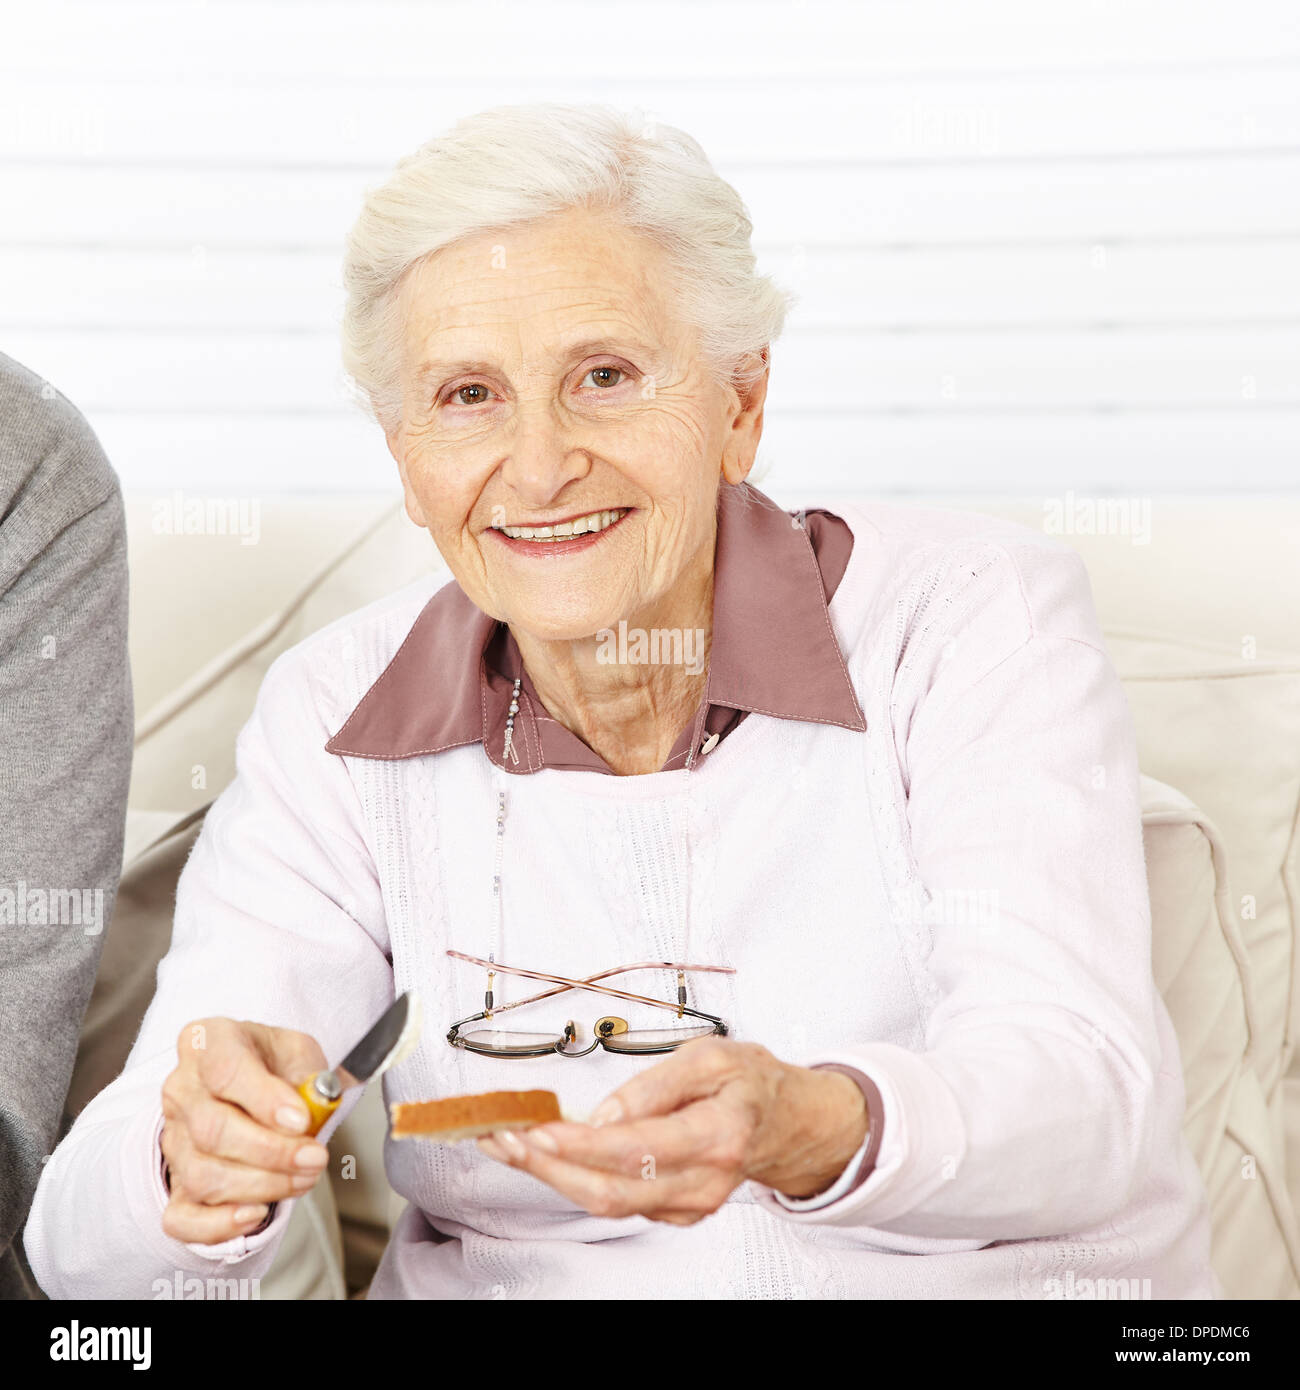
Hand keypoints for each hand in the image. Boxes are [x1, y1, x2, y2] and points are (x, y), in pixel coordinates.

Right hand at [159, 1017, 331, 1244]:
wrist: (253, 1085)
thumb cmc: (273, 1064)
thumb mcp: (298, 1050)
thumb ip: (308, 1074)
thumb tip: (312, 1107)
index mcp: (207, 1042)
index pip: (224, 1069)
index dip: (264, 1100)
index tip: (302, 1120)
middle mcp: (181, 1089)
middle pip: (212, 1131)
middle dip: (272, 1152)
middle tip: (315, 1157)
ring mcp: (173, 1139)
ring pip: (204, 1175)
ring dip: (262, 1185)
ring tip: (303, 1177)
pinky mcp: (175, 1183)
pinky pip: (181, 1218)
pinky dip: (218, 1225)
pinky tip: (255, 1214)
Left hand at [476, 1037, 868, 1224]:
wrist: (788, 1123)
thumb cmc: (749, 1081)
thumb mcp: (711, 1056)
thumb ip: (657, 1084)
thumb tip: (603, 1113)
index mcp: (718, 1135)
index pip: (637, 1150)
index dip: (581, 1147)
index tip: (538, 1131)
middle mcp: (705, 1182)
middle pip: (612, 1191)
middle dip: (549, 1169)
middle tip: (504, 1139)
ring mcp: (691, 1204)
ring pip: (607, 1202)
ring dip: (551, 1177)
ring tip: (508, 1144)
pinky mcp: (676, 1211)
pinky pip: (618, 1202)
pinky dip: (575, 1181)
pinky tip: (545, 1157)